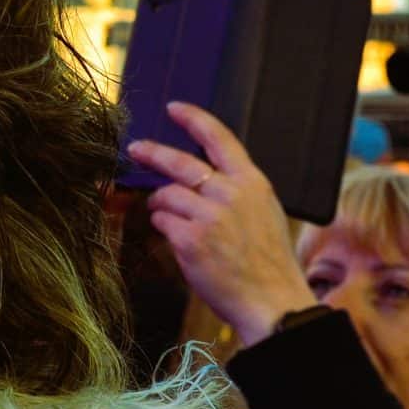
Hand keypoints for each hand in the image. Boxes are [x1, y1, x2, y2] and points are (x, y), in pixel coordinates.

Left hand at [127, 101, 319, 349]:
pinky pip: (161, 221)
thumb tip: (199, 178)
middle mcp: (231, 193)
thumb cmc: (267, 262)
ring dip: (163, 206)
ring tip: (179, 225)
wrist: (272, 301)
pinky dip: (165, 228)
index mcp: (253, 183)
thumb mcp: (265, 213)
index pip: (220, 138)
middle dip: (152, 152)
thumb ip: (235, 190)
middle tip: (136, 149)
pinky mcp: (190, 239)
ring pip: (165, 195)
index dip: (194, 119)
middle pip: (179, 162)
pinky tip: (182, 243)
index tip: (174, 108)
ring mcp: (209, 215)